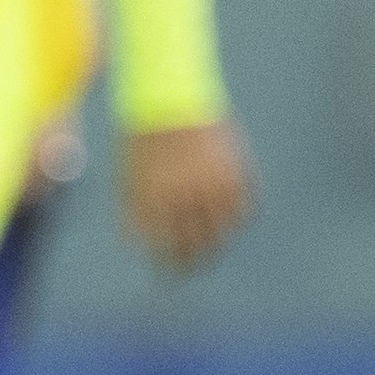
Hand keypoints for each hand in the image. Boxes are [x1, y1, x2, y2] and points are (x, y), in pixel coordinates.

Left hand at [122, 119, 253, 270]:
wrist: (169, 99)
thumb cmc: (142, 141)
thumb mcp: (128, 177)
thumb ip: (131, 213)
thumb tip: (132, 247)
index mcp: (156, 202)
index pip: (167, 248)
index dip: (170, 266)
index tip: (171, 276)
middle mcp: (187, 197)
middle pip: (198, 245)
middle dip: (196, 261)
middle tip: (195, 266)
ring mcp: (214, 185)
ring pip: (225, 230)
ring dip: (219, 241)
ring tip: (213, 245)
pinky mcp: (236, 171)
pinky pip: (247, 208)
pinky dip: (241, 215)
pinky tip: (232, 218)